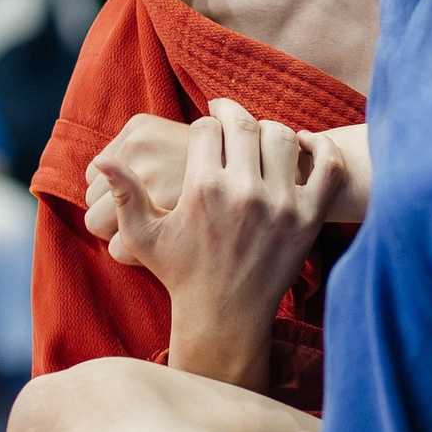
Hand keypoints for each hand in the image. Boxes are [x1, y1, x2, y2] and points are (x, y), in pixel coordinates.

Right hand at [91, 98, 345, 389]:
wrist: (226, 315)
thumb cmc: (181, 273)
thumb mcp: (144, 237)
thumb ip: (124, 196)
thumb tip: (103, 161)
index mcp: (203, 189)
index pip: (208, 128)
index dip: (204, 128)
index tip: (205, 136)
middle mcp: (244, 191)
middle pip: (245, 124)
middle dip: (234, 116)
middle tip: (230, 120)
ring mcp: (282, 203)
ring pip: (284, 136)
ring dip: (270, 130)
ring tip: (259, 138)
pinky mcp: (310, 217)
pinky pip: (328, 165)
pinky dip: (322, 147)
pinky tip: (305, 143)